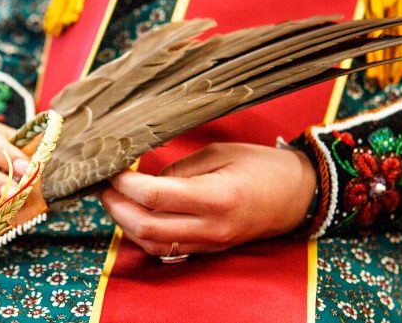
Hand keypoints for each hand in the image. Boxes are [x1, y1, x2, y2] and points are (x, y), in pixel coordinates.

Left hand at [100, 143, 316, 255]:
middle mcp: (211, 227)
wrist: (297, 195)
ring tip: (114, 200)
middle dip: (117, 208)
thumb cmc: (261, 167)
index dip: (126, 184)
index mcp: (216, 197)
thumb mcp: (219, 153)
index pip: (155, 197)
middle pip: (147, 228)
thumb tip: (144, 179)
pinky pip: (166, 250)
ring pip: (152, 245)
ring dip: (126, 224)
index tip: (113, 169)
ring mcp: (209, 243)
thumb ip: (179, 168)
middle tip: (104, 187)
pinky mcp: (208, 250)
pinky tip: (135, 215)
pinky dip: (143, 235)